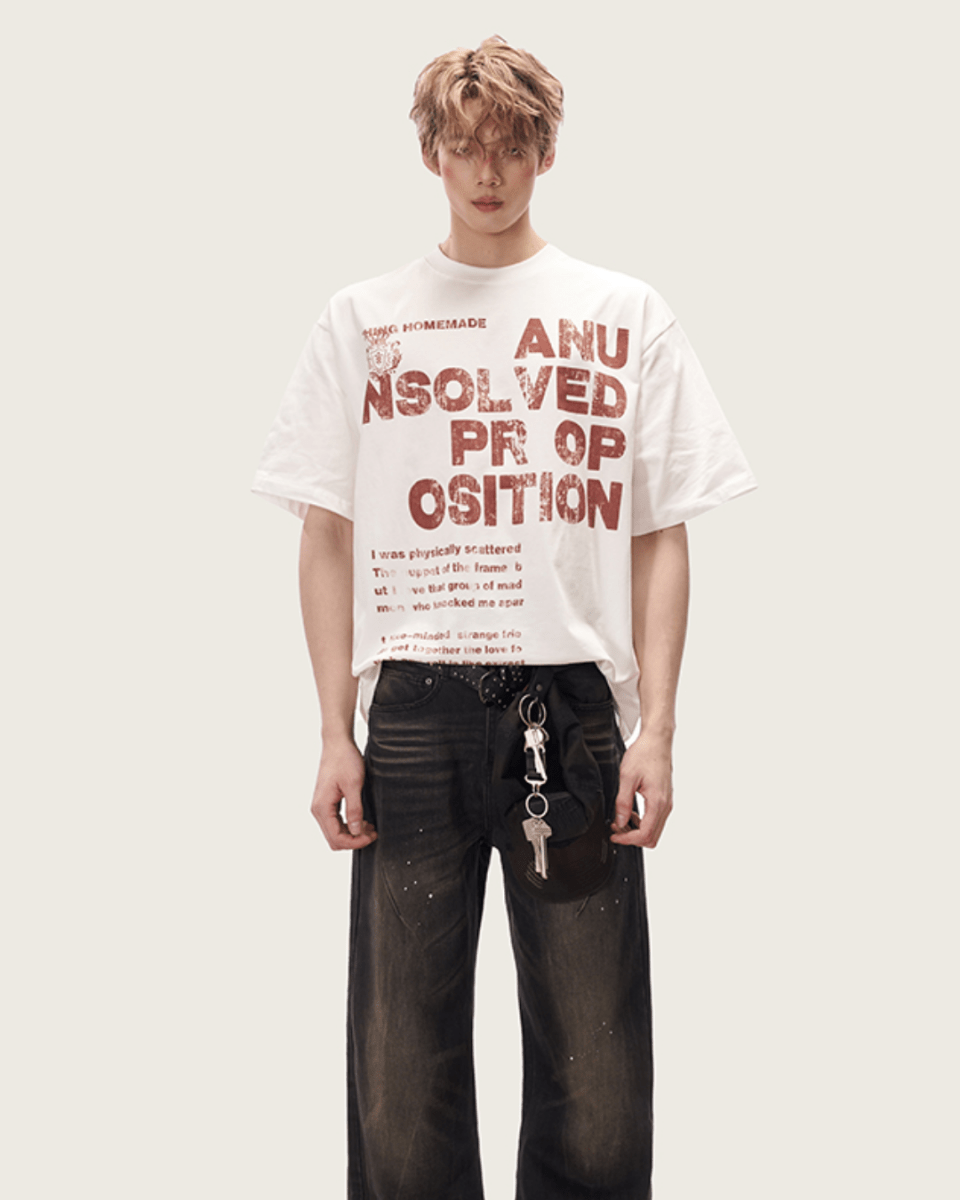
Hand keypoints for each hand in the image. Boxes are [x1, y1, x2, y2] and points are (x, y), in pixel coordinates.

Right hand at [310, 739, 375, 849]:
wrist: (337, 744)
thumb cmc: (344, 760)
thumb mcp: (354, 785)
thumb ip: (354, 810)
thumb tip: (356, 831)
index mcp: (322, 807)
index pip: (336, 838)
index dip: (355, 842)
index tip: (371, 836)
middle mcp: (318, 809)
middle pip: (334, 838)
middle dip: (354, 840)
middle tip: (372, 833)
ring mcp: (321, 806)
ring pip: (335, 832)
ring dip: (352, 833)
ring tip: (370, 827)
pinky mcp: (326, 802)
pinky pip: (335, 822)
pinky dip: (348, 825)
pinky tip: (362, 820)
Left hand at [610, 733, 673, 847]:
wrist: (656, 741)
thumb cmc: (645, 754)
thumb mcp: (627, 778)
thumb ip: (623, 802)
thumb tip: (620, 821)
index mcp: (657, 802)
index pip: (645, 834)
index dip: (627, 839)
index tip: (615, 835)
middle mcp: (665, 805)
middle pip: (652, 837)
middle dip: (632, 837)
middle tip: (616, 829)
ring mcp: (667, 803)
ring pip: (654, 830)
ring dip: (637, 830)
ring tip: (621, 820)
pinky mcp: (665, 799)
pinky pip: (655, 819)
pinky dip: (642, 822)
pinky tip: (631, 813)